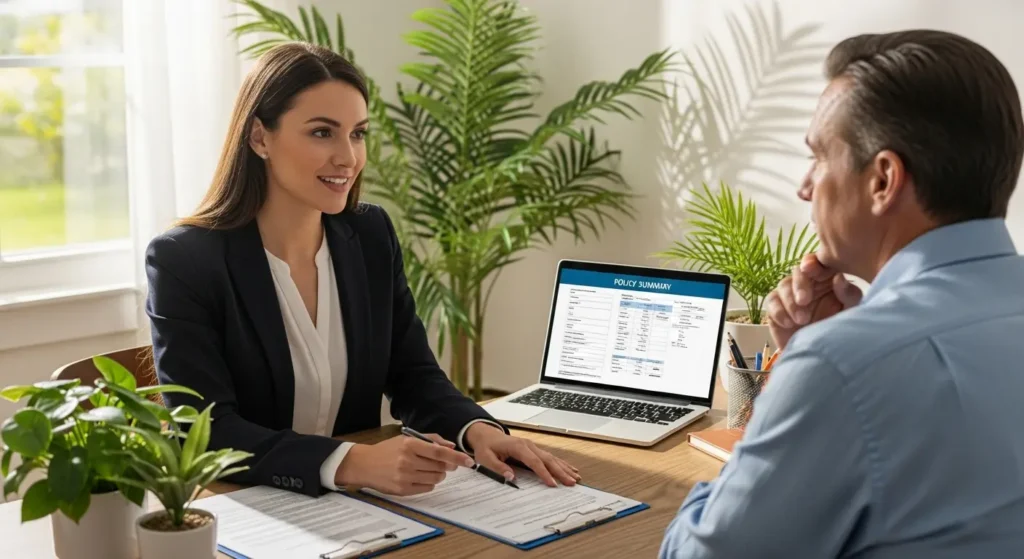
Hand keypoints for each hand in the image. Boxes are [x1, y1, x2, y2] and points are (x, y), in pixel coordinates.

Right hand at [335, 433, 473, 495]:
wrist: (364, 464)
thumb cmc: (387, 450)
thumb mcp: (407, 438)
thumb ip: (430, 440)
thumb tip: (451, 447)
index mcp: (409, 445)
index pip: (439, 452)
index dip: (456, 457)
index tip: (468, 461)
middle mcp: (407, 461)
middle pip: (440, 467)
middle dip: (446, 466)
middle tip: (443, 464)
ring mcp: (404, 477)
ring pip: (435, 479)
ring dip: (438, 475)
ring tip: (428, 470)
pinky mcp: (402, 490)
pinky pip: (427, 488)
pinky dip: (428, 484)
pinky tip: (419, 477)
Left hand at [465, 423, 580, 486]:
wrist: (486, 435)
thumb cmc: (486, 448)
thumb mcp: (486, 459)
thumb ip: (498, 468)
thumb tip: (512, 477)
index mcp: (518, 447)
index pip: (534, 462)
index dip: (543, 473)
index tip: (552, 484)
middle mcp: (528, 445)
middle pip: (547, 459)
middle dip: (560, 472)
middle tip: (571, 483)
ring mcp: (533, 446)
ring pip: (552, 458)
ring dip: (564, 468)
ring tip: (576, 478)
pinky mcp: (534, 449)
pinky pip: (550, 457)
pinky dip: (561, 463)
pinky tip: (570, 469)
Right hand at [766, 252, 862, 349]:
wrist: (822, 357)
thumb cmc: (840, 332)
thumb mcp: (851, 312)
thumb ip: (849, 294)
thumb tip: (839, 277)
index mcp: (827, 279)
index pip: (817, 263)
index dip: (812, 263)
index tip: (811, 268)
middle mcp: (808, 284)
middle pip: (798, 272)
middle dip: (799, 284)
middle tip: (804, 300)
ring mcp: (790, 296)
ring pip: (783, 285)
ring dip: (790, 301)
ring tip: (802, 319)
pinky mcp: (777, 308)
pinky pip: (772, 302)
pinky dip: (779, 311)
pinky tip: (788, 323)